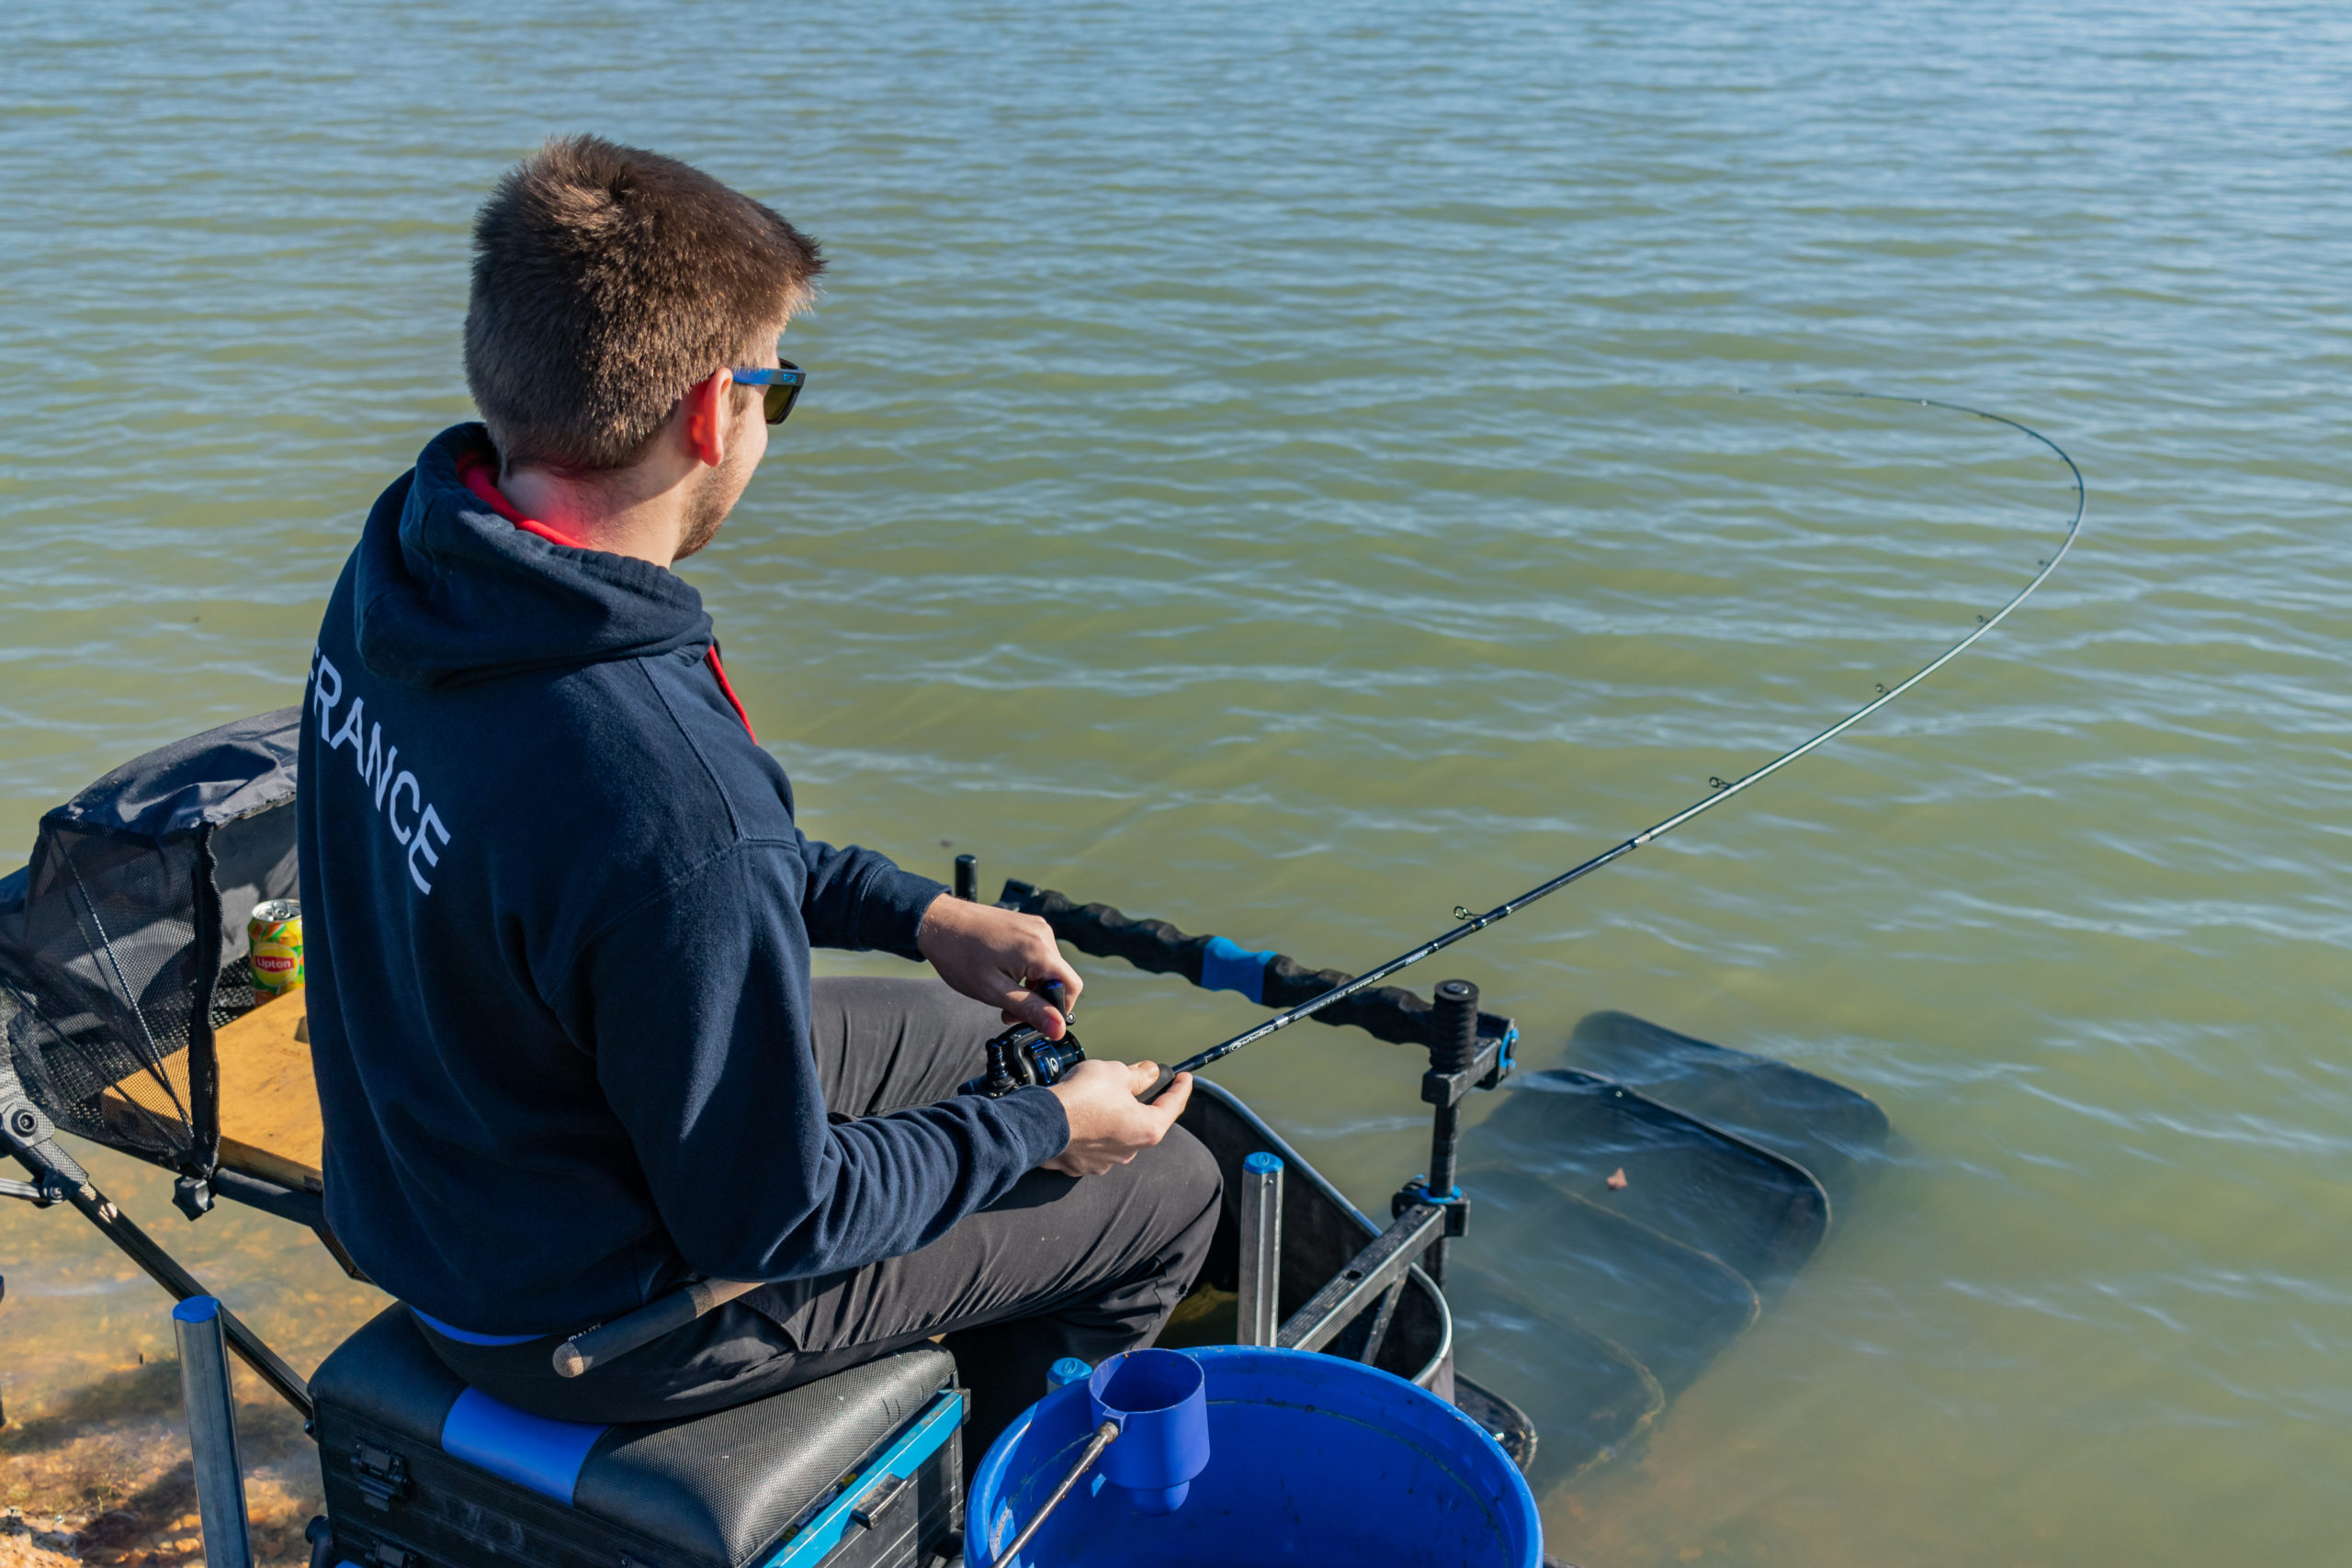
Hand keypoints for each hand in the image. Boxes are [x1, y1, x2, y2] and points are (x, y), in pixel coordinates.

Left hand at [916, 895, 1084, 1037]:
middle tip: (1009, 1011)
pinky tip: (1004, 975)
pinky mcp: (1027, 925)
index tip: (1035, 1020)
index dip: (1058, 1010)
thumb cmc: (959, 955)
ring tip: (1002, 992)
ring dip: (1031, 986)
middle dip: (1039, 1000)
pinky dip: (1027, 970)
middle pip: (1059, 978)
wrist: (938, 922)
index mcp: (1038, 950)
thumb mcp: (994, 991)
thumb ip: (1030, 1009)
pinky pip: (1039, 954)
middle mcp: (1042, 934)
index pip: (1072, 986)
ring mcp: (1035, 927)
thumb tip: (1058, 1029)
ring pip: (1049, 967)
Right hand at [1043, 1058, 1192, 1176]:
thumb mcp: (1115, 1073)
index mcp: (1146, 1129)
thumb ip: (1138, 1074)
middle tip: (1136, 1082)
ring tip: (1098, 1098)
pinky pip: (1092, 1145)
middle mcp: (1129, 1151)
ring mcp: (1104, 1162)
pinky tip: (1081, 1116)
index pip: (1173, 1106)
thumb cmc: (1081, 1098)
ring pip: (1116, 1135)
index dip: (1181, 1089)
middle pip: (1143, 1122)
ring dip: (1113, 1118)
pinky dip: (1091, 1131)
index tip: (1185, 1079)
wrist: (1039, 1122)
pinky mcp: (1081, 1165)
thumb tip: (1149, 1073)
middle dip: (1140, 1102)